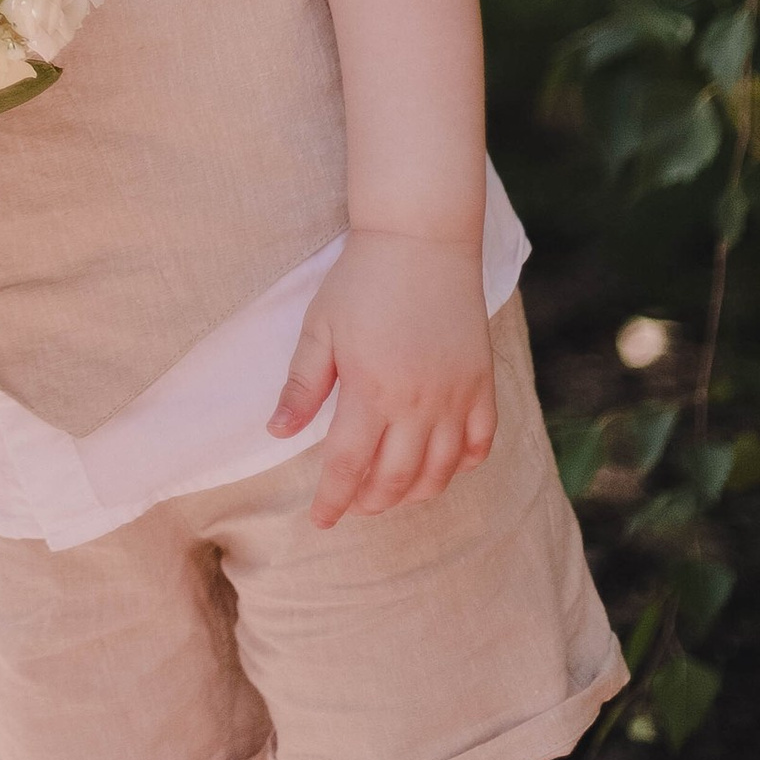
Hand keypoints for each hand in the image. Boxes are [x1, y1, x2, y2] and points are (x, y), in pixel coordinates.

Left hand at [267, 231, 497, 526]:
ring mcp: (456, 395)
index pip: (347, 467)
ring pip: (440, 471)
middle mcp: (418, 403)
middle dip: (369, 501)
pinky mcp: (481, 383)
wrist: (421, 239)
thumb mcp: (319, 330)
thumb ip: (301, 387)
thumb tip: (277, 434)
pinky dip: (460, 466)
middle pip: (395, 480)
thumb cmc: (361, 281)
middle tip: (351, 503)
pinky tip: (440, 466)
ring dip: (412, 493)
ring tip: (389, 491)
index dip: (331, 501)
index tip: (319, 520)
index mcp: (371, 391)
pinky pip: (479, 443)